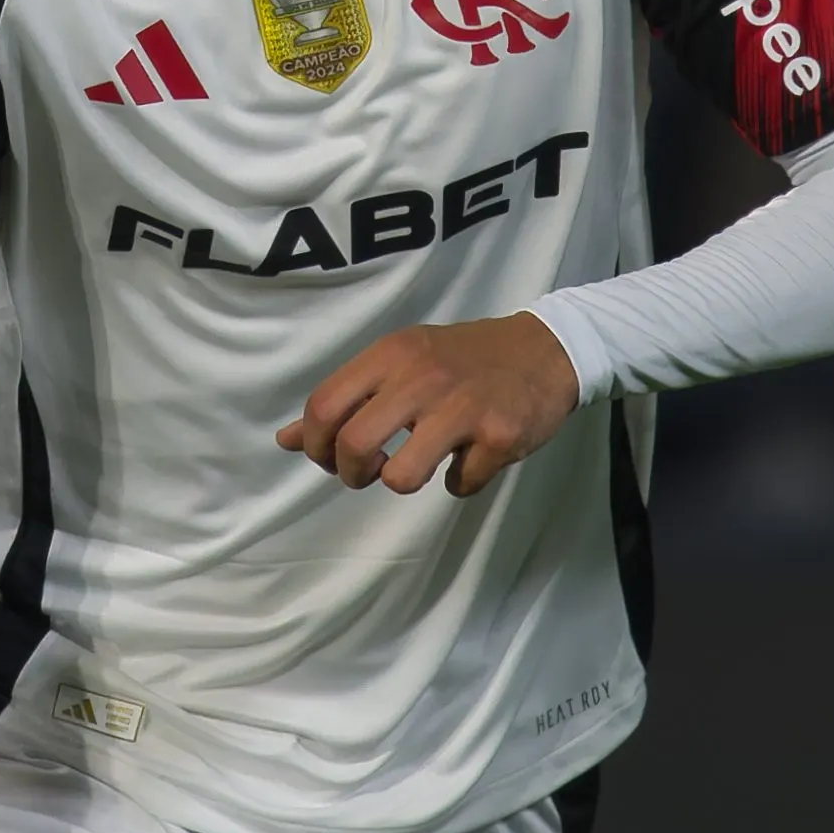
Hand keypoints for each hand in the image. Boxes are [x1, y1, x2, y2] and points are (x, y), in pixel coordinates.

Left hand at [276, 313, 580, 496]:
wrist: (547, 349)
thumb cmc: (463, 360)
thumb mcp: (401, 364)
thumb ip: (346, 398)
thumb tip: (286, 439)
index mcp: (392, 355)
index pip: (324, 406)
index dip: (317, 445)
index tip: (333, 456)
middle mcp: (423, 376)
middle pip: (353, 445)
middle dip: (352, 473)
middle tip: (369, 472)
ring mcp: (464, 407)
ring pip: (402, 476)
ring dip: (402, 482)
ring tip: (418, 467)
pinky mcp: (501, 435)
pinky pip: (461, 483)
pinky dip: (462, 481)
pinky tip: (471, 459)